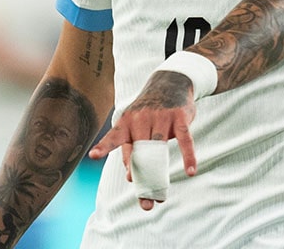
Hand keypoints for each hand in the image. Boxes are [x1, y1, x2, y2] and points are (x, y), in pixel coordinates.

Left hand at [88, 70, 197, 209]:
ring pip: (159, 149)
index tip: (93, 155)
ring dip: (160, 174)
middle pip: (140, 153)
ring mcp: (160, 116)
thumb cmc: (150, 111)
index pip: (115, 138)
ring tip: (161, 196)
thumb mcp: (136, 124)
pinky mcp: (179, 117)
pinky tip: (191, 170)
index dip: (104, 147)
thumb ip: (131, 149)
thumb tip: (129, 178)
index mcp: (126, 121)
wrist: (170, 81)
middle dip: (141, 179)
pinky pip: (184, 140)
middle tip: (145, 201)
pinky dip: (188, 156)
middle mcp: (141, 118)